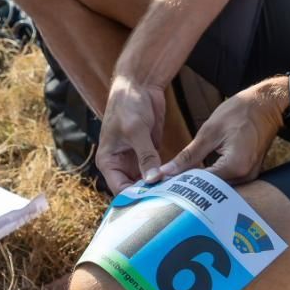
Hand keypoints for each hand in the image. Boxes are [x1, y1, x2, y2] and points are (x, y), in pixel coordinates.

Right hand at [96, 74, 166, 193]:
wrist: (139, 85)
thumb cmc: (128, 104)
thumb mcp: (136, 130)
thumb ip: (145, 156)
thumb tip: (152, 180)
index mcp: (108, 161)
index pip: (120, 190)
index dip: (136, 199)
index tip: (156, 204)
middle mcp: (120, 164)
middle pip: (134, 190)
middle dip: (151, 196)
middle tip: (171, 203)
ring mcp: (135, 160)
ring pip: (147, 183)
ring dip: (161, 187)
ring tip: (178, 195)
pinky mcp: (150, 154)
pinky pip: (158, 171)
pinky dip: (167, 176)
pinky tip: (181, 181)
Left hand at [157, 81, 284, 183]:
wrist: (266, 104)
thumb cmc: (240, 112)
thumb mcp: (209, 131)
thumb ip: (189, 155)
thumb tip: (168, 171)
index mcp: (235, 166)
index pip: (203, 185)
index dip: (182, 186)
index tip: (163, 185)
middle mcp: (245, 177)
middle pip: (212, 191)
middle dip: (190, 188)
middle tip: (167, 186)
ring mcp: (249, 176)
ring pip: (219, 188)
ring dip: (200, 185)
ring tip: (178, 181)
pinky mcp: (249, 173)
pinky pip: (227, 182)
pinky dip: (211, 179)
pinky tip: (196, 175)